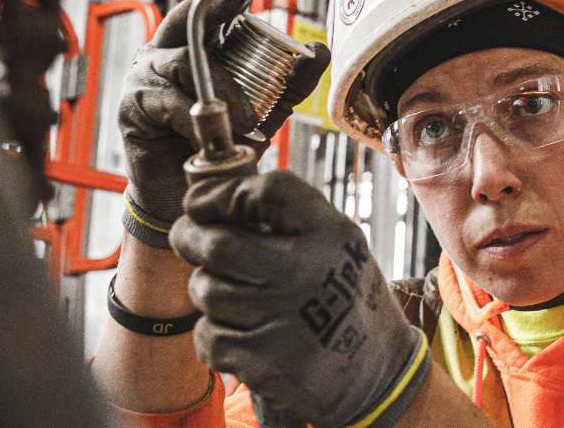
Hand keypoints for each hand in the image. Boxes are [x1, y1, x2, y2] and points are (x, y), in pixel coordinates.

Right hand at [118, 0, 330, 245]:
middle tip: (246, 14)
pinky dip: (196, 116)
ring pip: (184, 63)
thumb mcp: (264, 110)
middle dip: (218, 15)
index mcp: (192, 48)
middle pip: (190, 22)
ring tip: (249, 119)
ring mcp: (144, 78)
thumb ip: (291, 83)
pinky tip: (216, 134)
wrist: (186, 197)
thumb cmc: (220, 148)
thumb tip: (320, 52)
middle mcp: (163, 55)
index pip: (207, 9)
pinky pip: (169, 102)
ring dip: (222, 88)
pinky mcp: (133, 108)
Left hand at [170, 171, 430, 427]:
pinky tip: (245, 337)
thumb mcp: (336, 242)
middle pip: (218, 244)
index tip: (199, 202)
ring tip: (239, 300)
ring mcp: (284, 319)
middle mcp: (308, 272)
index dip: (222, 192)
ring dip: (209, 293)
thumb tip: (204, 197)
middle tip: (185, 237)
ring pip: (206, 290)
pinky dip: (215, 336)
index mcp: (331, 234)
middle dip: (187, 237)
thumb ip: (286, 215)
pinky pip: (207, 336)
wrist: (378, 372)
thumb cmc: (343, 297)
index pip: (268, 192)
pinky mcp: (264, 362)